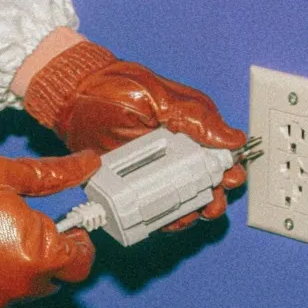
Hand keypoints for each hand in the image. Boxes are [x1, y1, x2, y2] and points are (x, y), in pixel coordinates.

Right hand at [0, 152, 99, 307]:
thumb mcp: (8, 176)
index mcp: (41, 255)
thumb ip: (54, 175)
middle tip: (26, 228)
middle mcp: (23, 286)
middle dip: (48, 256)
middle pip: (54, 278)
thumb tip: (85, 165)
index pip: (81, 263)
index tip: (69, 230)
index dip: (79, 244)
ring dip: (19, 269)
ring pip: (23, 289)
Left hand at [23, 40, 246, 228]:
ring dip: (188, 211)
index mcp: (191, 127)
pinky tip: (162, 219)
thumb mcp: (161, 98)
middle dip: (211, 198)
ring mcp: (154, 169)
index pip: (221, 154)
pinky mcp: (132, 184)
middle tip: (207, 204)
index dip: (229, 170)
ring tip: (184, 215)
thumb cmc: (116, 88)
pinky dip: (159, 216)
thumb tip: (234, 139)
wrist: (73, 97)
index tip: (228, 180)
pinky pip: (151, 206)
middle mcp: (177, 151)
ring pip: (181, 200)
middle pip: (206, 183)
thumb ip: (197, 120)